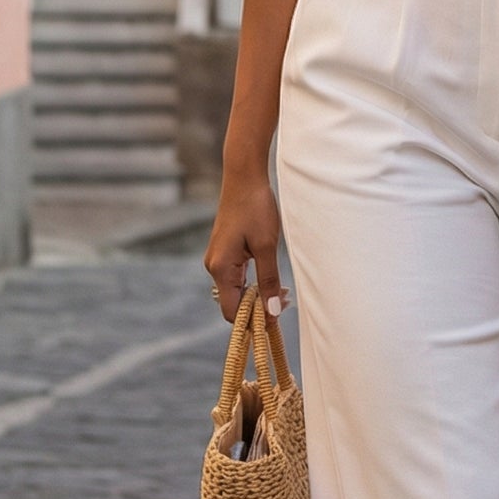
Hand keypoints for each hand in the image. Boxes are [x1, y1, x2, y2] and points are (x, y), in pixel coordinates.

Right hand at [204, 168, 286, 324]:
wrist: (244, 178)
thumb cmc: (255, 208)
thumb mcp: (267, 246)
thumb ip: (268, 281)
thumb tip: (271, 313)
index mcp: (220, 268)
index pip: (232, 311)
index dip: (252, 320)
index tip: (276, 319)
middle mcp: (214, 267)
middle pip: (233, 303)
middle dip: (257, 308)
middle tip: (285, 300)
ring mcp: (218, 259)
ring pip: (236, 290)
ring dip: (257, 295)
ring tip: (282, 291)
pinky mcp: (225, 252)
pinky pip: (237, 277)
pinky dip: (253, 282)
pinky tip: (270, 276)